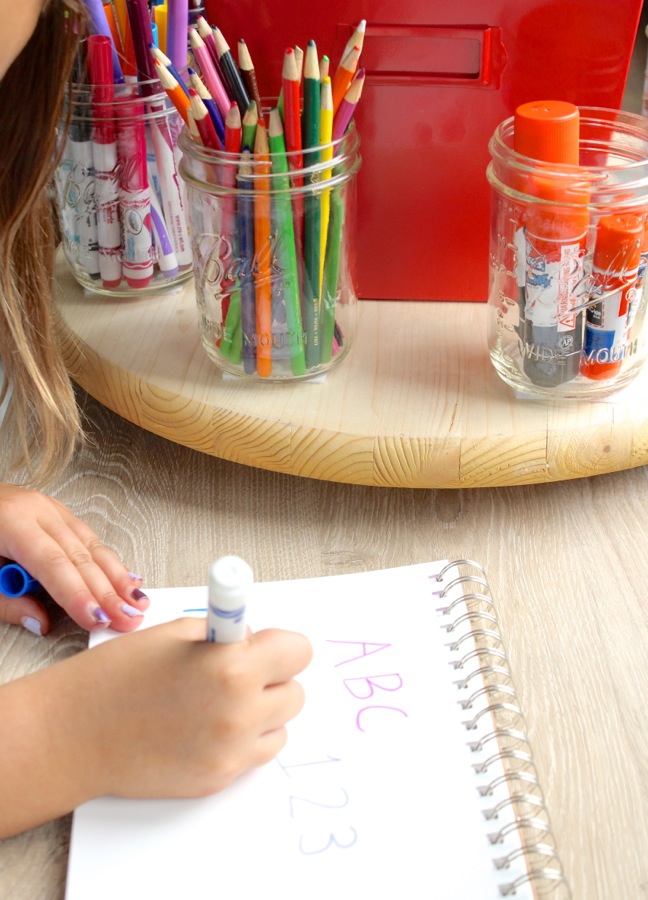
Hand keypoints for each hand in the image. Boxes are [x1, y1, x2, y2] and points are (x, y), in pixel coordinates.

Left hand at [0, 483, 148, 635]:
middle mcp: (36, 509)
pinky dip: (109, 562)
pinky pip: (88, 538)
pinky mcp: (55, 513)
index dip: (77, 594)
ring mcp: (49, 508)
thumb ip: (5, 602)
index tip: (96, 619)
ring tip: (136, 604)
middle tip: (128, 619)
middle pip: (79, 556)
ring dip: (117, 578)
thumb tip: (41, 621)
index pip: (53, 564)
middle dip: (107, 592)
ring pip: (91, 546)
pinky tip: (127, 578)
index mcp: (10, 521)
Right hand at [0, 617, 312, 836]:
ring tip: (221, 701)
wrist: (75, 732)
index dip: (280, 645)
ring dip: (263, 711)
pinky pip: (258, 753)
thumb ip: (226, 633)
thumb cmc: (119, 674)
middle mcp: (240, 712)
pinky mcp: (219, 778)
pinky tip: (211, 726)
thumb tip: (255, 638)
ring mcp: (231, 751)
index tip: (263, 645)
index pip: (299, 651)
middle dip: (273, 678)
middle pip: (295, 692)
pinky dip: (246, 739)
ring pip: (282, 725)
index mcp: (232, 666)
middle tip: (237, 672)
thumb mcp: (177, 632)